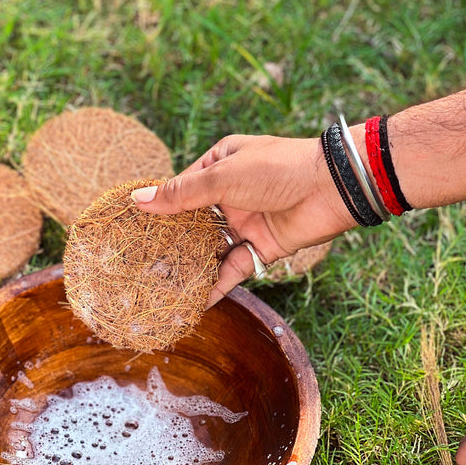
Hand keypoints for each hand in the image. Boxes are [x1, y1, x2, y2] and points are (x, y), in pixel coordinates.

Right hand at [132, 134, 355, 305]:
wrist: (334, 188)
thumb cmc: (276, 169)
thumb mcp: (222, 177)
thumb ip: (181, 194)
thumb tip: (139, 200)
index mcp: (220, 164)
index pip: (181, 187)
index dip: (158, 206)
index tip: (131, 227)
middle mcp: (230, 193)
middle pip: (193, 221)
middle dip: (171, 241)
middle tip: (139, 262)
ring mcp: (245, 221)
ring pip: (210, 247)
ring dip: (190, 264)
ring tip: (160, 285)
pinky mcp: (261, 247)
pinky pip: (233, 268)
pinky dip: (216, 284)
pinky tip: (195, 301)